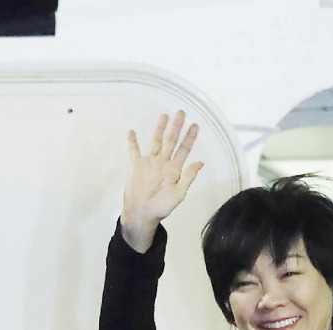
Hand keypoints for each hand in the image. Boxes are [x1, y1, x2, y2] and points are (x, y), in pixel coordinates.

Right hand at [118, 111, 202, 251]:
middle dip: (176, 127)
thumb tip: (200, 163)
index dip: (190, 138)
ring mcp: (149, 163)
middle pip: (171, 141)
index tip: (195, 125)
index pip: (184, 149)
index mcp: (175, 169)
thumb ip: (188, 177)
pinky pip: (134, 151)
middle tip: (181, 112)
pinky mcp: (136, 166)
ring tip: (163, 116)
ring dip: (159, 129)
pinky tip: (132, 132)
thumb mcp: (179, 194)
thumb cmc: (161, 208)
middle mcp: (163, 163)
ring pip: (155, 142)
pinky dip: (133, 142)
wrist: (141, 214)